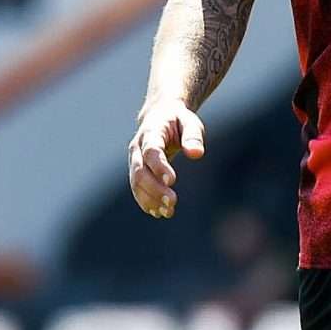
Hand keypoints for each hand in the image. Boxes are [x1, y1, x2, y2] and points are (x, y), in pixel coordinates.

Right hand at [128, 100, 205, 218]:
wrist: (159, 117)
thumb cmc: (178, 121)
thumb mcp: (190, 122)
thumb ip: (193, 136)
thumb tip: (197, 154)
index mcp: (150, 132)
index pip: (151, 151)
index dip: (159, 167)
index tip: (172, 181)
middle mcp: (137, 148)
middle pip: (139, 171)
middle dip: (154, 189)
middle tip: (172, 202)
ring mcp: (134, 161)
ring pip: (135, 183)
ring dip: (149, 199)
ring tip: (168, 212)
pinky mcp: (136, 172)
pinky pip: (137, 189)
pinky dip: (146, 202)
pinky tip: (159, 212)